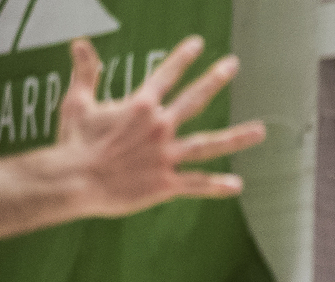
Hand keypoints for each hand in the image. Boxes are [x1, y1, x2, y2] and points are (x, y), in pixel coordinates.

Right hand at [59, 35, 265, 219]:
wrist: (74, 180)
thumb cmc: (74, 142)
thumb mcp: (77, 102)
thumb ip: (85, 72)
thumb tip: (80, 42)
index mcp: (139, 106)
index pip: (165, 75)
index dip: (182, 58)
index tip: (198, 44)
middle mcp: (159, 127)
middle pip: (193, 99)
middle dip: (214, 80)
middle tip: (233, 64)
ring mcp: (166, 155)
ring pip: (208, 144)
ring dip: (236, 137)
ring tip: (261, 131)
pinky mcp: (165, 183)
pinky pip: (197, 184)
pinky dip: (217, 185)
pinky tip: (238, 185)